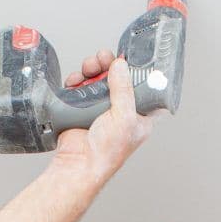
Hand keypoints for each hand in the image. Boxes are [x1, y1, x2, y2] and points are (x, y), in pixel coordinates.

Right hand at [50, 48, 159, 183]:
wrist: (78, 163)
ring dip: (92, 69)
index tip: (130, 58)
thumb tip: (120, 65)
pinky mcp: (83, 107)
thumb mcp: (124, 117)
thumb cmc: (106, 151)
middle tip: (103, 58)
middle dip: (109, 64)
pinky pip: (81, 86)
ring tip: (88, 67)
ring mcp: (102, 108)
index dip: (138, 70)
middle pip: (119, 77)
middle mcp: (122, 110)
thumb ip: (124, 88)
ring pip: (99, 78)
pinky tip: (76, 80)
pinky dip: (77, 80)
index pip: (145, 85)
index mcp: (140, 114)